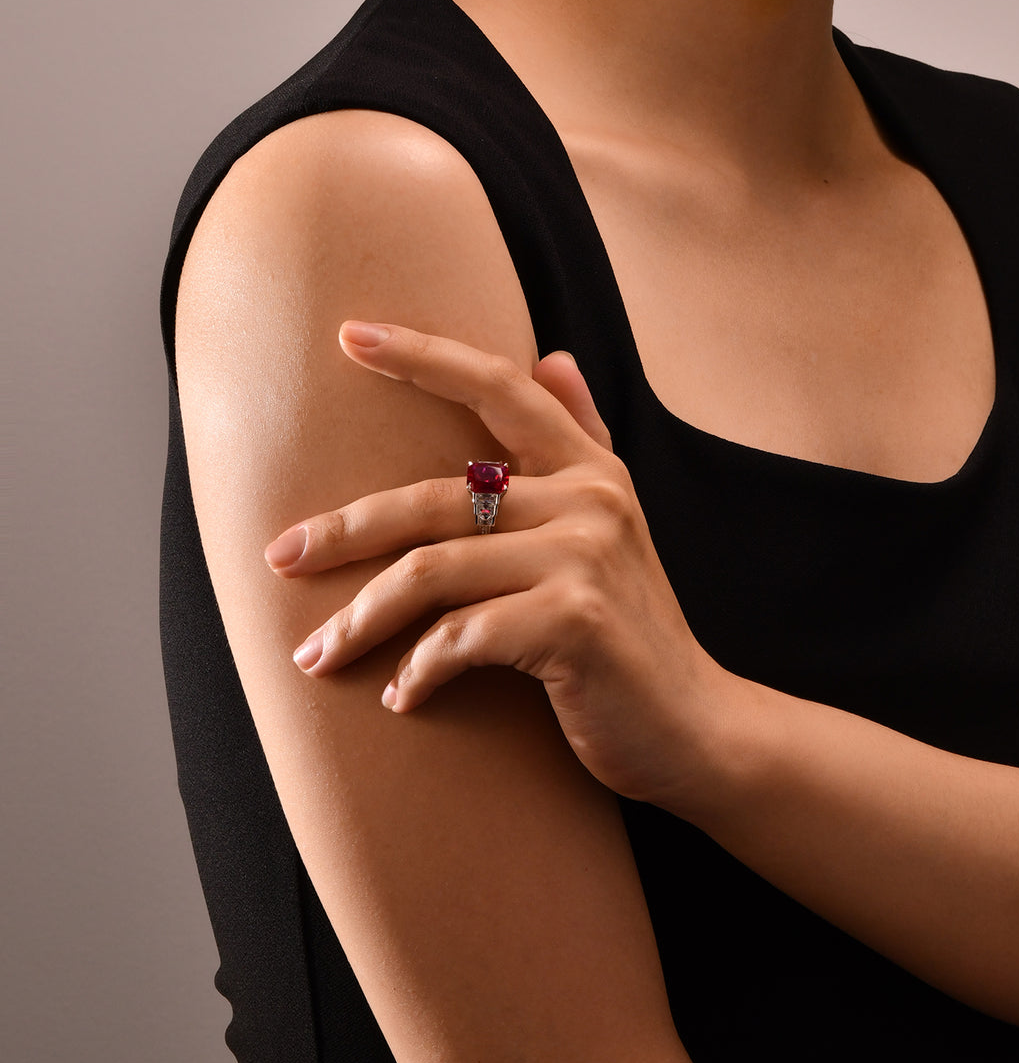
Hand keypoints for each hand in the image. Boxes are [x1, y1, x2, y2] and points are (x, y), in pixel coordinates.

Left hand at [264, 320, 736, 808]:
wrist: (695, 728)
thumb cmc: (634, 635)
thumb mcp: (616, 525)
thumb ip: (583, 438)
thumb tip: (553, 357)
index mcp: (592, 470)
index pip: (498, 387)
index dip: (421, 355)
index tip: (348, 334)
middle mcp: (589, 500)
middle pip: (432, 496)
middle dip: (342, 529)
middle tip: (279, 558)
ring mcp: (583, 559)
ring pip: (431, 570)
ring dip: (360, 619)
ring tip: (315, 657)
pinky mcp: (572, 623)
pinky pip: (459, 638)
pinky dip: (416, 672)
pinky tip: (399, 696)